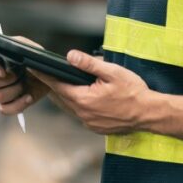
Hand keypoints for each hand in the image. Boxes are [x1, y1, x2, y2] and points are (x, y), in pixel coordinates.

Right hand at [0, 36, 49, 116]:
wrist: (48, 77)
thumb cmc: (36, 59)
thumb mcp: (29, 48)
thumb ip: (19, 47)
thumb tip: (12, 52)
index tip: (3, 72)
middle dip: (8, 79)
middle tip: (20, 75)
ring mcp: (0, 91)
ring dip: (14, 91)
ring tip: (25, 84)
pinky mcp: (9, 103)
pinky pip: (5, 109)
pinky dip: (18, 105)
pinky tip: (28, 97)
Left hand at [31, 50, 150, 134]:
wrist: (149, 113)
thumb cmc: (133, 92)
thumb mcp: (112, 72)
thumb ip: (89, 64)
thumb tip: (70, 56)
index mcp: (84, 99)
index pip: (58, 85)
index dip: (45, 76)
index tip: (33, 68)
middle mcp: (83, 114)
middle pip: (61, 97)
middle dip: (53, 85)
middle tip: (45, 73)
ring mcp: (89, 122)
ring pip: (70, 107)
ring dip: (65, 95)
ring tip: (59, 83)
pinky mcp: (96, 127)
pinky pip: (80, 114)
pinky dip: (76, 104)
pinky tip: (80, 96)